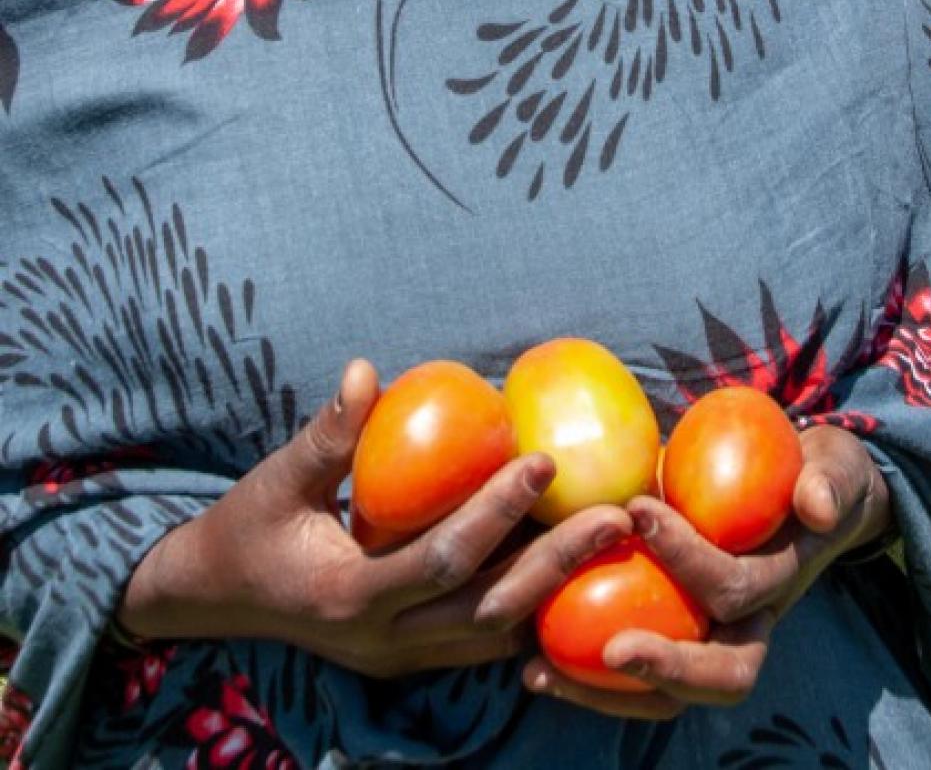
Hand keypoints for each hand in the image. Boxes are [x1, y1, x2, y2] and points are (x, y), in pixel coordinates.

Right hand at [117, 358, 633, 680]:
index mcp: (350, 597)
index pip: (441, 559)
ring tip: (615, 539)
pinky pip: (486, 640)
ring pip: (496, 635)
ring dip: (558, 589)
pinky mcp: (415, 655)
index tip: (544, 460)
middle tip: (617, 513)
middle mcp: (385, 642)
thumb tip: (366, 370)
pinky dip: (533, 609)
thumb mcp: (275, 479)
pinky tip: (579, 571)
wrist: (216, 599)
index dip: (495, 512)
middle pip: (489, 611)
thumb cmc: (248, 527)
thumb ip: (326, 434)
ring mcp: (403, 658)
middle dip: (558, 564)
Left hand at [520, 421, 892, 718]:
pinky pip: (629, 674)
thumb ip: (828, 481)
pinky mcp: (667, 635)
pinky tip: (526, 657)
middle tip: (612, 648)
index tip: (638, 509)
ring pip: (664, 696)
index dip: (691, 558)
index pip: (737, 589)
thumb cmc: (812, 473)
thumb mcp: (832, 467)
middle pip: (714, 673)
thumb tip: (816, 506)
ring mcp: (705, 638)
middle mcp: (745, 627)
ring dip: (605, 693)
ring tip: (541, 673)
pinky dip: (582, 677)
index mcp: (777, 586)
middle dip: (665, 664)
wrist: (807, 494)